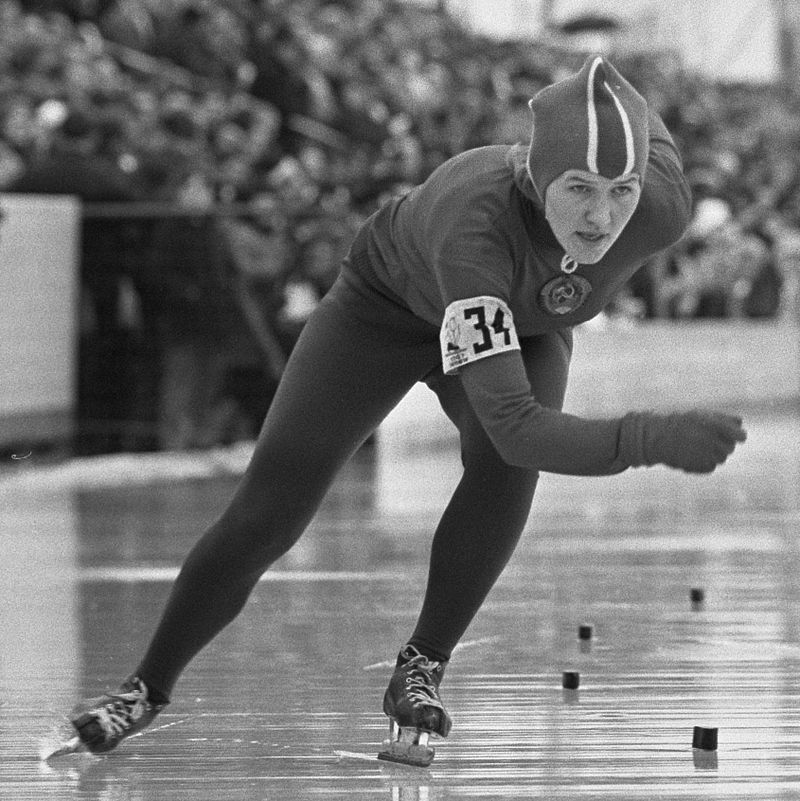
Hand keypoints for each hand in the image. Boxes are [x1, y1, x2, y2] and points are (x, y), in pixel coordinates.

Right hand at [619, 410, 746, 472]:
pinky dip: (704, 463)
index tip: (736, 437)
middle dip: (721, 445)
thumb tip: (740, 423)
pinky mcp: (700, 466)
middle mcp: (713, 440)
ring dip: (713, 454)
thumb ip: (722, 419)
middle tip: (705, 440)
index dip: (738, 436)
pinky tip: (692, 456)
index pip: (740, 436)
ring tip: (696, 447)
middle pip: (730, 448)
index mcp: (715, 426)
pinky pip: (711, 467)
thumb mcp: (700, 416)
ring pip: (721, 459)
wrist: (656, 437)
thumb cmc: (679, 423)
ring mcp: (707, 454)